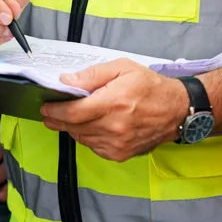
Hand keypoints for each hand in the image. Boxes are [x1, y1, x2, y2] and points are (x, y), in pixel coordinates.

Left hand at [38, 59, 186, 161]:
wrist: (176, 111)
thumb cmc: (150, 87)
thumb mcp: (122, 68)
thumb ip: (92, 75)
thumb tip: (66, 82)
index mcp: (113, 103)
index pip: (72, 112)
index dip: (54, 110)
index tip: (45, 106)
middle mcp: (114, 127)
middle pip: (73, 127)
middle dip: (58, 119)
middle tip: (50, 112)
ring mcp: (117, 144)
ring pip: (81, 138)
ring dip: (73, 128)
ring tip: (73, 116)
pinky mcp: (120, 154)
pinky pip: (93, 147)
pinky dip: (88, 136)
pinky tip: (93, 125)